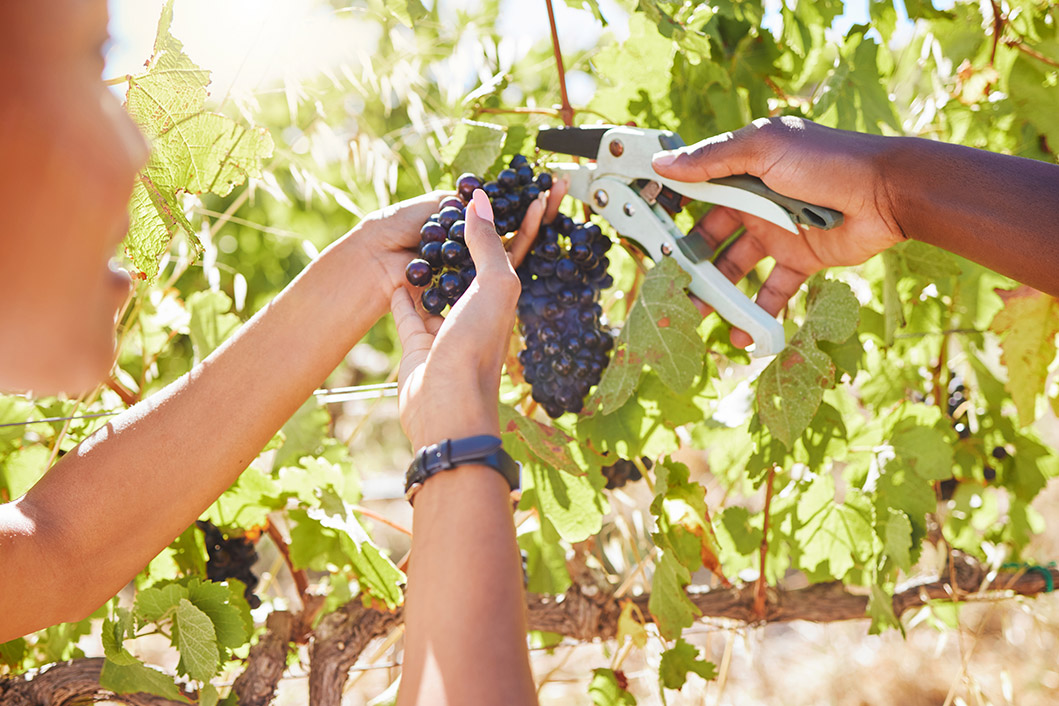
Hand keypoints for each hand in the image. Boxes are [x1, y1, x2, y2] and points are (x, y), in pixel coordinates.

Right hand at [391, 190, 519, 450]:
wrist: (446, 407)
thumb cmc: (476, 347)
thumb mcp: (493, 287)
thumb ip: (487, 243)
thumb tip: (482, 199)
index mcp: (504, 295)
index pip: (518, 247)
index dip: (527, 218)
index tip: (534, 186)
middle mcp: (478, 308)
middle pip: (475, 263)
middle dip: (471, 234)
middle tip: (457, 198)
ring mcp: (446, 325)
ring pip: (439, 283)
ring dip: (433, 259)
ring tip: (422, 226)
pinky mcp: (417, 340)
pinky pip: (407, 307)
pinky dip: (402, 290)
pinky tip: (395, 270)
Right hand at [652, 117, 903, 347]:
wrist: (888, 193)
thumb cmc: (827, 161)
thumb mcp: (764, 148)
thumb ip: (712, 159)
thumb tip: (661, 166)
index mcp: (744, 170)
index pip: (697, 193)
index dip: (671, 213)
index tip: (646, 234)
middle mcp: (757, 201)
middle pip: (711, 237)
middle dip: (688, 262)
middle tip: (667, 285)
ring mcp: (778, 232)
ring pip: (736, 268)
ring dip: (716, 292)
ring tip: (695, 315)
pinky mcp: (802, 260)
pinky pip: (773, 290)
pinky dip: (757, 313)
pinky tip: (742, 333)